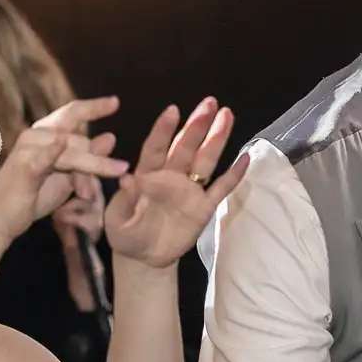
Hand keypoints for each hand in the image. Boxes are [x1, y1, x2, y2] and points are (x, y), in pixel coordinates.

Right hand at [0, 97, 130, 244]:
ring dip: (92, 167)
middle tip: (113, 176)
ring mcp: (28, 149)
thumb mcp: (66, 177)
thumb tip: (110, 137)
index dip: (94, 107)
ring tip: (107, 181)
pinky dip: (53, 150)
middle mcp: (35, 135)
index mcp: (45, 134)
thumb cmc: (31, 197)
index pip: (72, 113)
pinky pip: (44, 158)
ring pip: (71, 151)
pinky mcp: (24, 167)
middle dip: (96, 162)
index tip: (115, 102)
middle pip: (79, 139)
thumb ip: (87, 158)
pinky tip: (61, 144)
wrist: (0, 221)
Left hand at [104, 98, 249, 268]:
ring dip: (216, 139)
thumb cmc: (125, 234)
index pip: (156, 148)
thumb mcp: (116, 221)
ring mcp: (189, 191)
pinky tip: (245, 158)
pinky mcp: (203, 208)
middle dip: (197, 125)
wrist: (144, 259)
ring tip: (227, 116)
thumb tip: (126, 179)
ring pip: (205, 160)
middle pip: (186, 147)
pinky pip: (221, 188)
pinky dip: (233, 174)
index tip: (173, 110)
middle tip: (210, 102)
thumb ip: (124, 200)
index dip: (164, 129)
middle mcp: (171, 177)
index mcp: (147, 176)